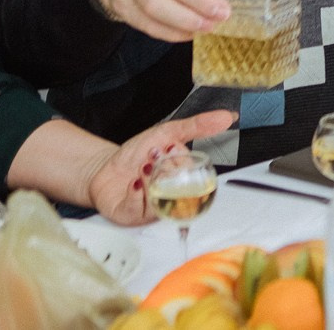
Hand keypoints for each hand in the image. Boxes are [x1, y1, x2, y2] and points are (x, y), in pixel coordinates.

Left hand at [84, 110, 237, 225]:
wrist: (107, 168)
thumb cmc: (138, 154)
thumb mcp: (168, 133)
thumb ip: (197, 126)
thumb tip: (227, 117)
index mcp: (184, 178)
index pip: (196, 175)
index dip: (183, 160)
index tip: (172, 146)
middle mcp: (172, 196)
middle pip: (180, 191)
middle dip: (166, 169)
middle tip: (155, 154)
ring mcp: (154, 208)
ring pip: (162, 200)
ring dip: (151, 180)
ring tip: (143, 166)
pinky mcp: (134, 217)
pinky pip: (140, 210)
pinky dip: (136, 194)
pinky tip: (133, 183)